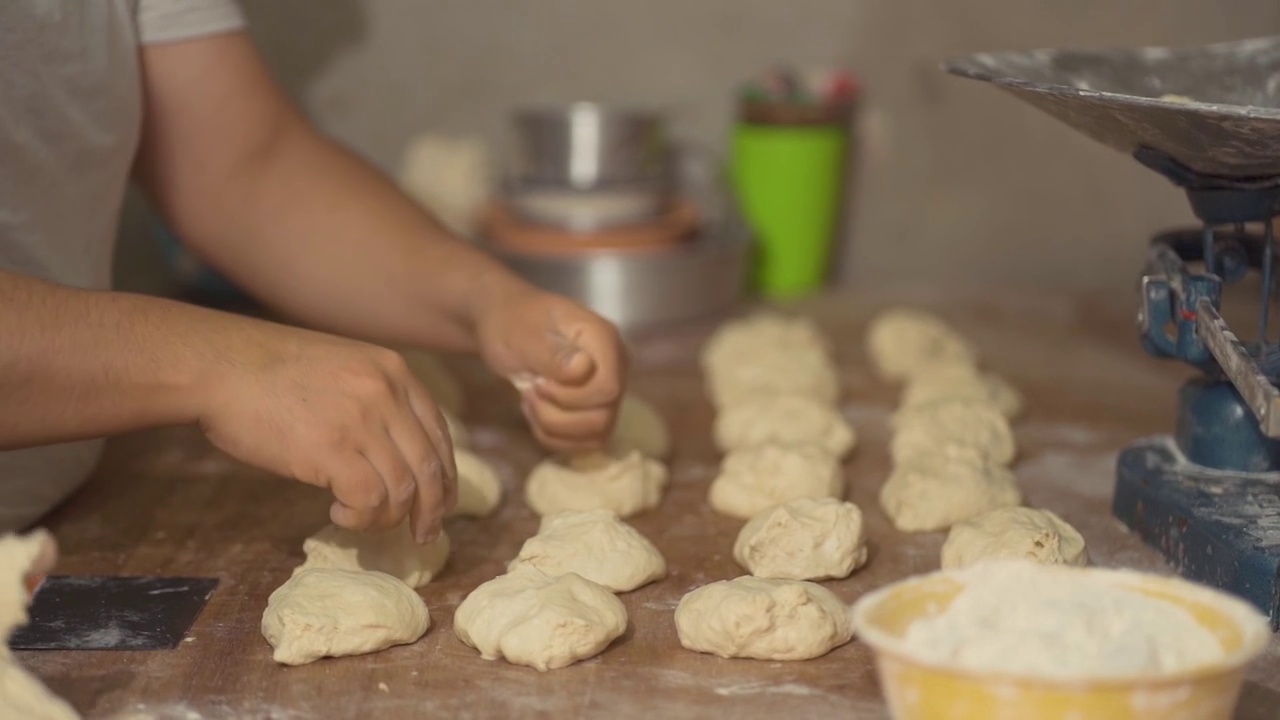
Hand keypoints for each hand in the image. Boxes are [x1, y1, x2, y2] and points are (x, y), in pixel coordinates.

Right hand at [197, 323, 455, 541]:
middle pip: (429, 465)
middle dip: (430, 509)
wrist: (217, 364)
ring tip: (361, 522)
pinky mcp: (331, 448)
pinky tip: (339, 515)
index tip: (440, 502)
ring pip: (402, 489)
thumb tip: (392, 454)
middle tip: (421, 535)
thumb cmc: (266, 372)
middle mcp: (387, 392)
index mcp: (394, 371)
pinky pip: (369, 500)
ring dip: (387, 518)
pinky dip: (361, 518)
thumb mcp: (339, 369)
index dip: (444, 474)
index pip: (439, 432)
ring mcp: (362, 419)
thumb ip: (373, 401)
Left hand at [475, 283, 626, 451]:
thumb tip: (584, 369)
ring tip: (532, 401)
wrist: (504, 325)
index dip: (571, 397)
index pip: (609, 388)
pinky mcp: (596, 409)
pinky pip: (585, 442)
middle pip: (603, 417)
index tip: (539, 381)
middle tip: (531, 392)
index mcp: (605, 340)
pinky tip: (537, 413)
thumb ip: (553, 354)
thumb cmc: (513, 325)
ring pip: (596, 434)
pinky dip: (554, 436)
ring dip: (554, 427)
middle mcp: (616, 367)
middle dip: (558, 414)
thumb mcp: (524, 336)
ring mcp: (608, 391)